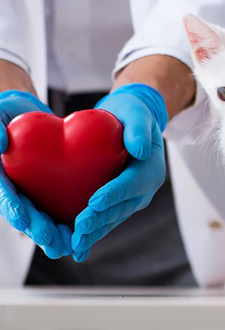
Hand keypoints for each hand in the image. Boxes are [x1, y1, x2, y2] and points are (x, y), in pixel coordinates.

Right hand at [0, 90, 71, 257]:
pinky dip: (72, 217)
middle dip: (39, 229)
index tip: (25, 220)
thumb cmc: (9, 113)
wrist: (30, 115)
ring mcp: (34, 190)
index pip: (5, 195)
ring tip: (71, 245)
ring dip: (57, 232)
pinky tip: (83, 231)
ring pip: (45, 215)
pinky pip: (62, 203)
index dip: (14, 208)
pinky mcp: (53, 187)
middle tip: (55, 242)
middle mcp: (15, 188)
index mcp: (0, 176)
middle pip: (26, 213)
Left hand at [71, 84, 167, 261]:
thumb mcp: (138, 114)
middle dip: (100, 219)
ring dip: (95, 232)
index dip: (114, 193)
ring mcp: (133, 198)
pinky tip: (78, 246)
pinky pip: (107, 218)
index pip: (132, 183)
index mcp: (151, 169)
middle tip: (79, 229)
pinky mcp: (120, 201)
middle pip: (122, 207)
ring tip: (75, 246)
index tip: (94, 202)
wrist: (132, 123)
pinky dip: (93, 232)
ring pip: (113, 218)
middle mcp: (144, 188)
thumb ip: (139, 129)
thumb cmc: (133, 115)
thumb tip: (140, 149)